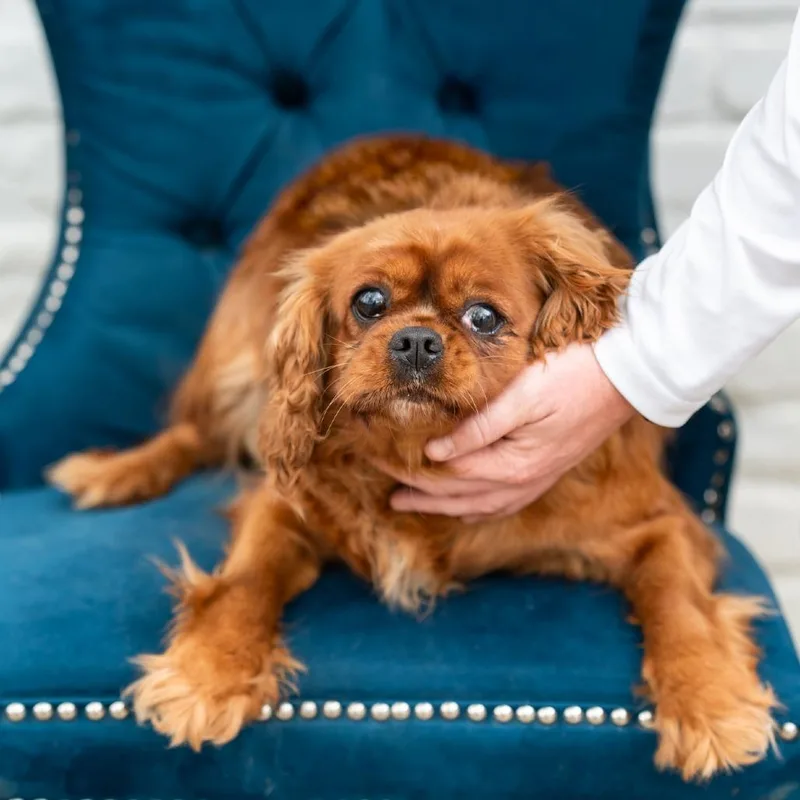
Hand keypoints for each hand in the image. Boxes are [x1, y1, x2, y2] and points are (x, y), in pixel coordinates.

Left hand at [385, 343, 634, 520]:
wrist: (629, 375)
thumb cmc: (573, 376)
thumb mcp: (523, 395)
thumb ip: (479, 427)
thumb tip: (437, 453)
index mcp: (514, 464)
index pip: (449, 475)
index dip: (412, 471)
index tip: (381, 461)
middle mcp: (524, 480)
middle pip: (460, 496)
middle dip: (421, 495)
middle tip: (389, 495)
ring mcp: (537, 478)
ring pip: (479, 504)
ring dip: (444, 507)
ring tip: (413, 506)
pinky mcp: (547, 470)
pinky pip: (504, 502)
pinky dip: (477, 508)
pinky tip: (465, 508)